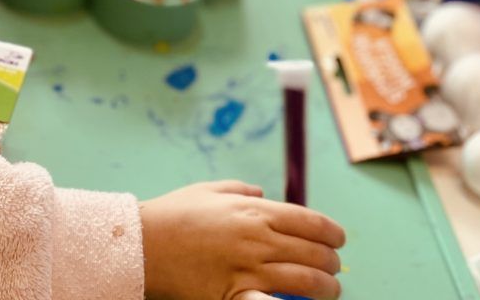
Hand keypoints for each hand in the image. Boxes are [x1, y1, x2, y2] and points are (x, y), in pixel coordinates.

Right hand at [140, 181, 344, 299]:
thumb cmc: (173, 214)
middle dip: (331, 262)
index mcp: (254, 211)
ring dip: (325, 288)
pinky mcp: (231, 296)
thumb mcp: (208, 190)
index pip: (310, 221)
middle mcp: (256, 239)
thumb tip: (261, 192)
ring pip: (303, 281)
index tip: (339, 239)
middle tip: (334, 268)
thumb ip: (240, 189)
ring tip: (330, 291)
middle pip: (312, 252)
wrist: (140, 244)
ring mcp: (246, 270)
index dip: (332, 232)